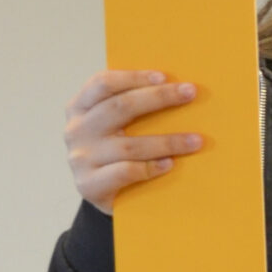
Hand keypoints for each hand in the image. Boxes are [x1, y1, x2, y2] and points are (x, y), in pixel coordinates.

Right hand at [65, 71, 200, 214]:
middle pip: (120, 107)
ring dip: (167, 141)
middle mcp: (75, 130)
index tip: (165, 76)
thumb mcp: (114, 125)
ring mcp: (80, 158)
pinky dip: (150, 167)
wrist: (102, 195)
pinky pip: (125, 172)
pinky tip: (170, 164)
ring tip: (195, 140)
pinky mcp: (89, 185)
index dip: (133, 77)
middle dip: (159, 97)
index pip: (102, 83)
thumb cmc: (115, 152)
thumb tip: (176, 88)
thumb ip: (128, 107)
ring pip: (129, 144)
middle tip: (190, 93)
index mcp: (78, 107)